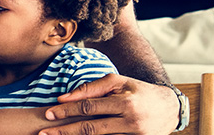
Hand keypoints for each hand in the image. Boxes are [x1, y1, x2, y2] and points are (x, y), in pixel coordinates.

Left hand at [40, 73, 177, 134]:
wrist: (170, 108)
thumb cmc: (138, 91)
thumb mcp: (117, 82)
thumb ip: (90, 88)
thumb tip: (62, 97)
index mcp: (125, 102)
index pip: (89, 107)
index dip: (67, 111)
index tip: (49, 114)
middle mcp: (130, 121)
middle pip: (90, 128)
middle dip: (64, 131)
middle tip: (43, 132)